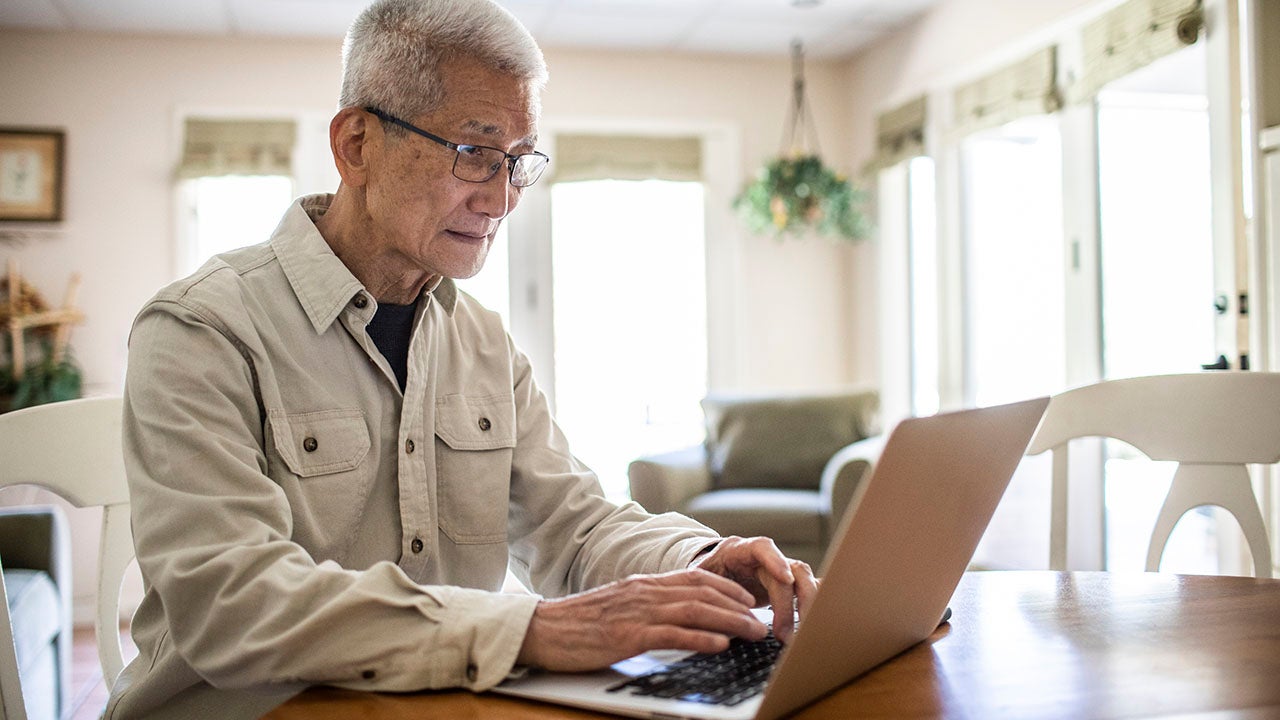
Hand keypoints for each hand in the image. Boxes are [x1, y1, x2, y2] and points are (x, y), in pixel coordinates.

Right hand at [516, 569, 767, 671]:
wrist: (542, 628)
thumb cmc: (579, 623)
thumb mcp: (619, 606)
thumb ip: (647, 607)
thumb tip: (678, 617)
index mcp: (644, 584)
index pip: (696, 576)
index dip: (728, 587)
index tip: (749, 599)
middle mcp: (645, 592)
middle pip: (703, 593)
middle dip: (738, 607)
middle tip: (762, 622)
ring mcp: (637, 613)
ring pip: (695, 611)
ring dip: (730, 622)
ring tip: (753, 633)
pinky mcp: (628, 636)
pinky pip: (672, 635)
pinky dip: (700, 639)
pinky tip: (719, 645)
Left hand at [689, 536, 817, 642]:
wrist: (712, 572)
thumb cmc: (704, 576)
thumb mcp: (698, 581)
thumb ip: (705, 591)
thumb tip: (711, 615)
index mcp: (740, 550)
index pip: (762, 547)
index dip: (776, 561)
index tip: (786, 579)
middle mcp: (765, 559)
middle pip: (791, 571)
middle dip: (791, 604)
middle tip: (785, 634)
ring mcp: (779, 571)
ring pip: (804, 582)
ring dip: (806, 609)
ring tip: (798, 637)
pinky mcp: (787, 586)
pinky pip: (807, 591)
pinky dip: (816, 604)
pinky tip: (819, 622)